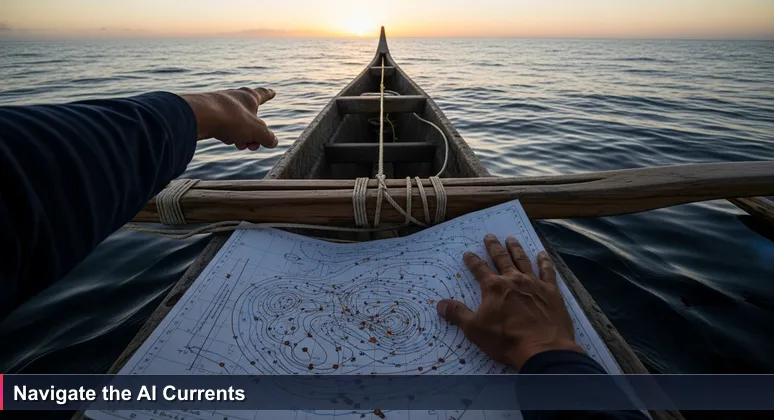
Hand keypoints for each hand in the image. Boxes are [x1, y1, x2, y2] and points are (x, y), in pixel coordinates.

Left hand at [181, 87, 277, 150]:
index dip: (269, 94)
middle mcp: (234, 98)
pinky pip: (223, 126)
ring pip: (236, 123)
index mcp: (249, 97)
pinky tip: (224, 139)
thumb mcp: (256, 132)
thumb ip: (267, 137)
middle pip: (249, 116)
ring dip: (241, 136)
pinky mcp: (208, 114)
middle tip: (254, 144)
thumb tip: (273, 142)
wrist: (199, 116)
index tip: (273, 92)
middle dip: (253, 132)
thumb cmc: (231, 119)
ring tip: (239, 145)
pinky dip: (227, 134)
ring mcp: (220, 105)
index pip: (263, 94)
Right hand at [437, 234, 583, 368]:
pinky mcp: (551, 291)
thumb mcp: (475, 329)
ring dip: (516, 249)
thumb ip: (458, 314)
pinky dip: (544, 261)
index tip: (467, 253)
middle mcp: (513, 280)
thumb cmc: (506, 339)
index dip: (472, 260)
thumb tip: (440, 304)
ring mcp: (534, 284)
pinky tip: (542, 254)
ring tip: (512, 239)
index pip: (479, 269)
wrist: (542, 348)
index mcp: (493, 287)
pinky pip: (547, 271)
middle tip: (490, 236)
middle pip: (501, 259)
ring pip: (523, 260)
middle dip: (494, 247)